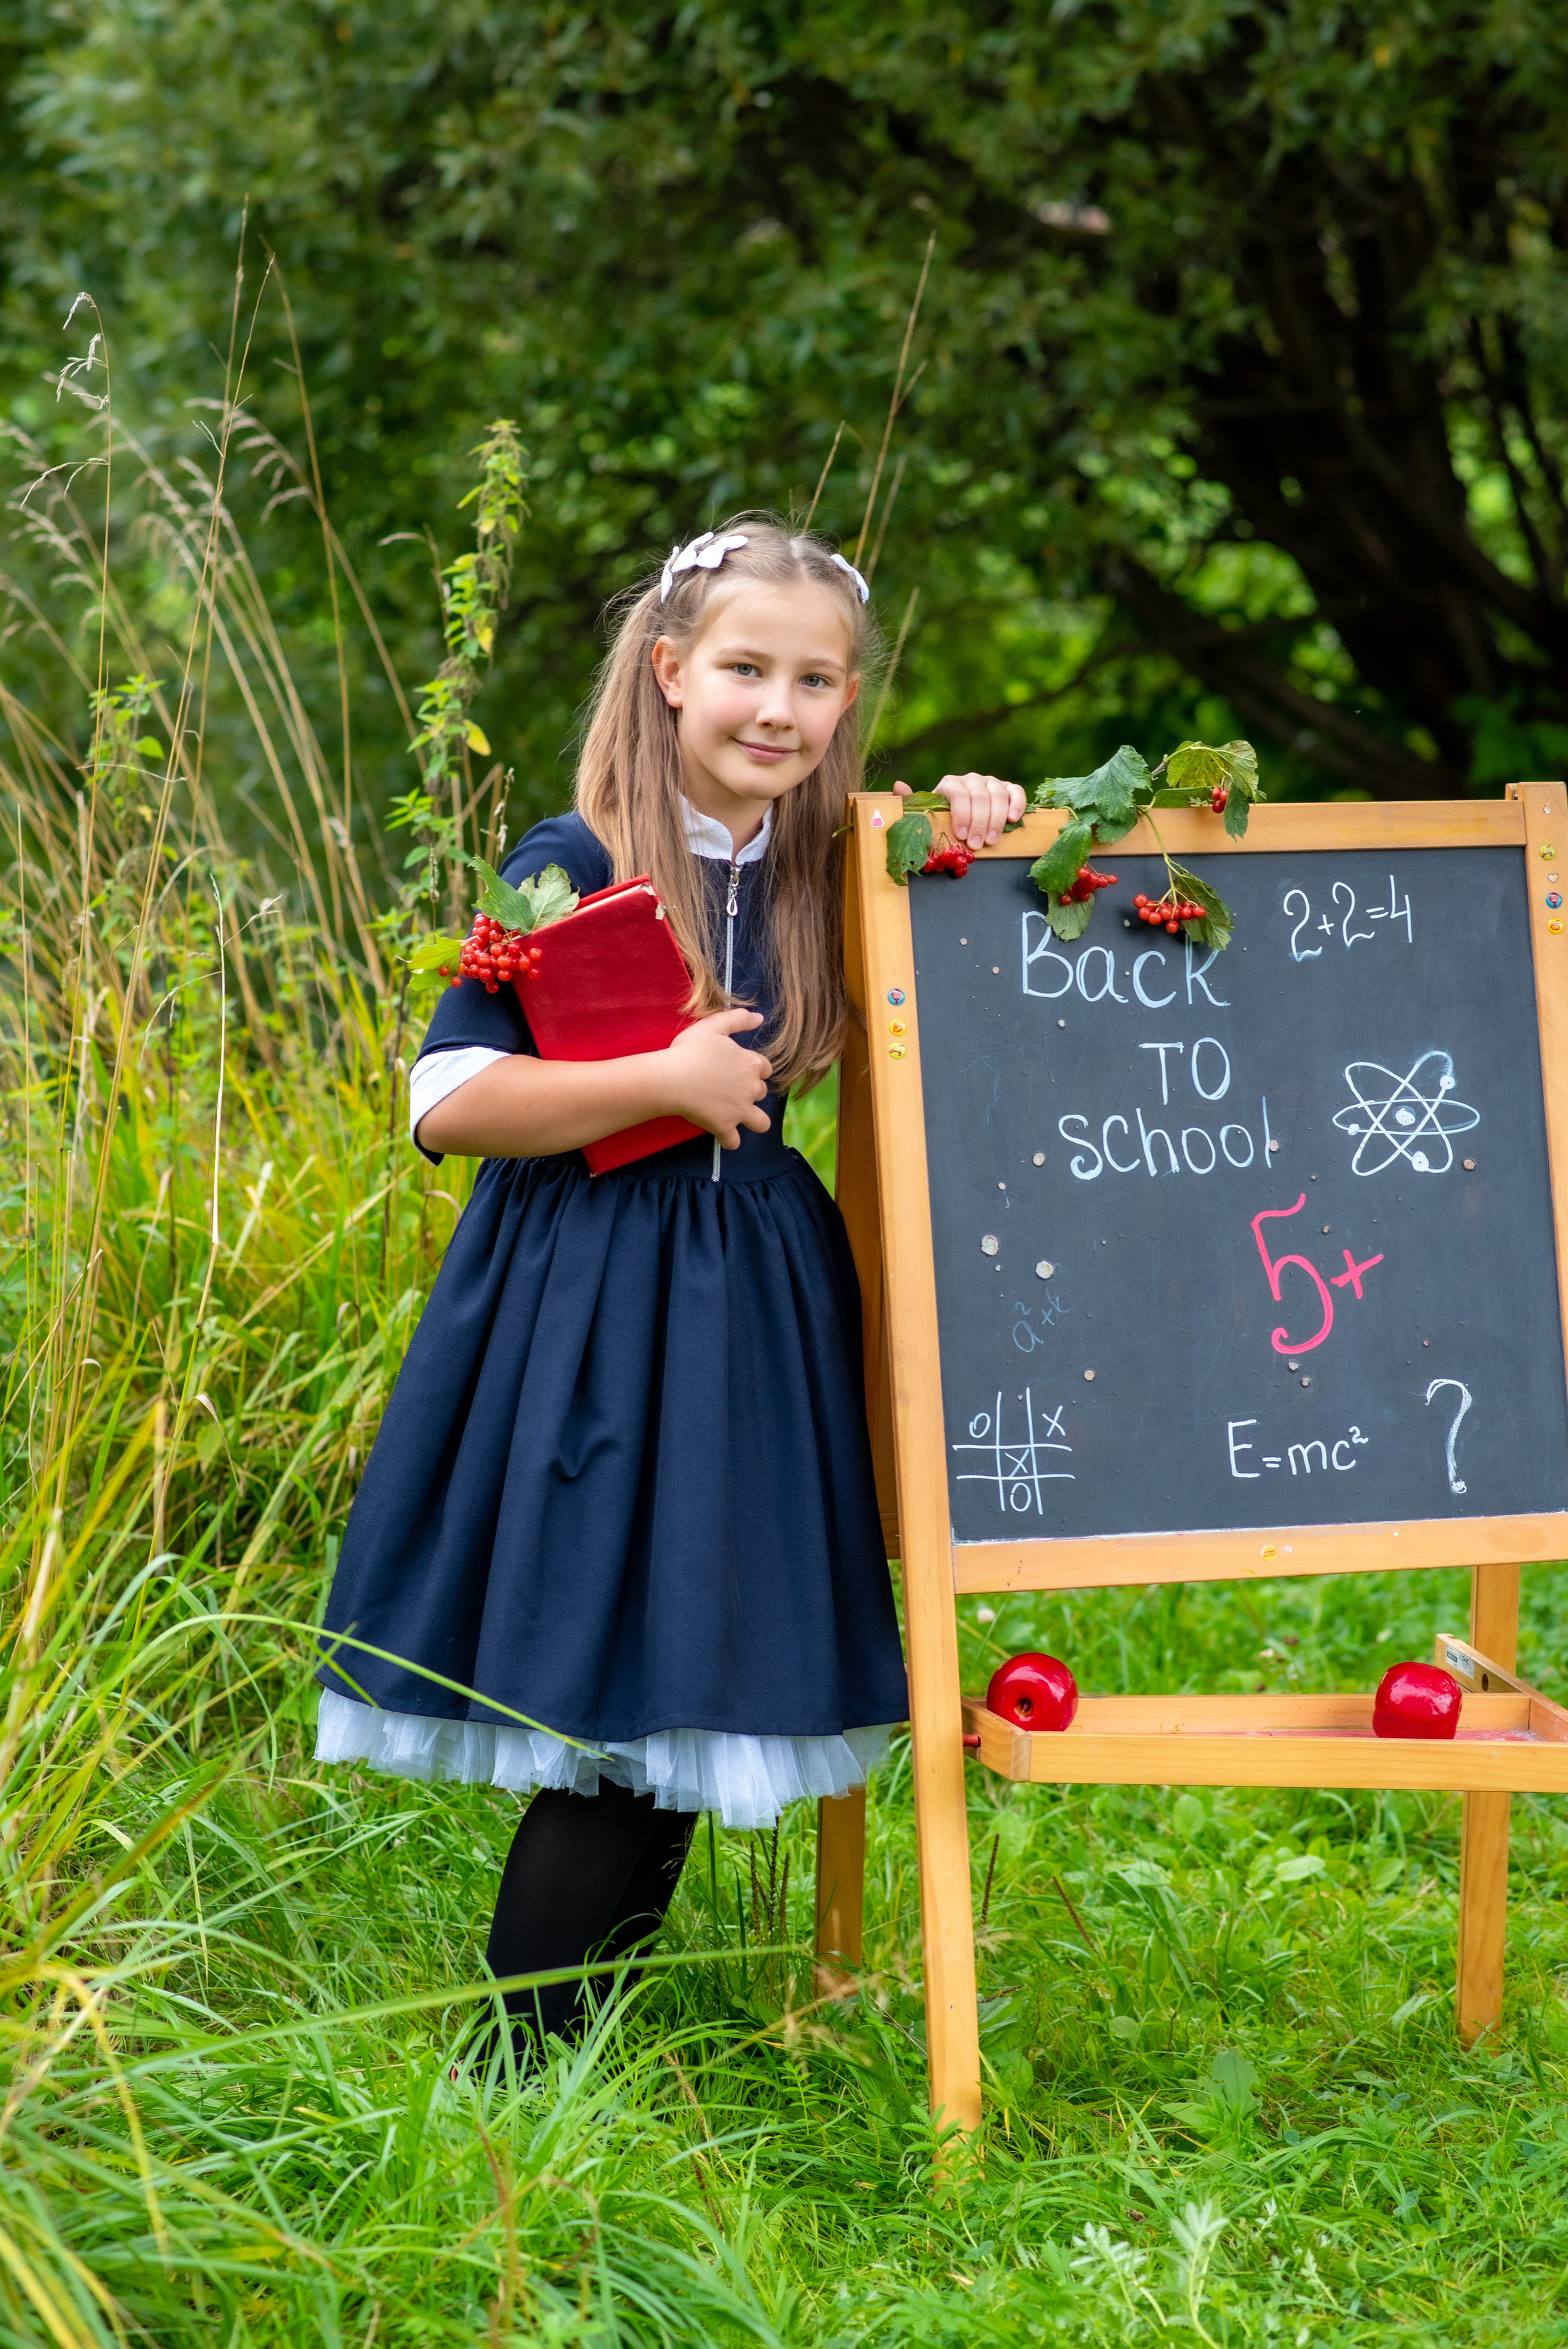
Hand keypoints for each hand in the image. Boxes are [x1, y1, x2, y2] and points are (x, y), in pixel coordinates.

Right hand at [662, 1009, 772, 1148]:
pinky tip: (721, 1134)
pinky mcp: (724, 1127)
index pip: (765, 1068)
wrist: (671, 1078)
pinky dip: (729, 1140)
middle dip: (750, 1092)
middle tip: (730, 1089)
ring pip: (761, 1123)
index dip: (753, 1069)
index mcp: (751, 1063)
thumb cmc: (689, 1050)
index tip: (737, 1069)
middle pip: (761, 1093)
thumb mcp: (713, 1026)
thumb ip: (738, 1019)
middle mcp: (751, 1088)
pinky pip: (733, 1142)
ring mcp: (739, 1110)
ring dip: (753, 1121)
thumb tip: (759, 1017)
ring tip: (738, 1117)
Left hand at [894, 771, 1024, 845]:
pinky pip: (1016, 791)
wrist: (960, 815)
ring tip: (992, 841)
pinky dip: (1017, 804)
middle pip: (979, 796)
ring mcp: (990, 783)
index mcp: (950, 784)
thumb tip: (898, 786)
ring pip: (998, 794)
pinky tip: (1012, 820)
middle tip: (976, 846)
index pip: (958, 793)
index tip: (961, 836)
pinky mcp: (1007, 789)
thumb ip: (911, 802)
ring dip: (996, 819)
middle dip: (979, 822)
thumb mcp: (924, 813)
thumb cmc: (941, 818)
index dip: (961, 814)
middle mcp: (971, 780)